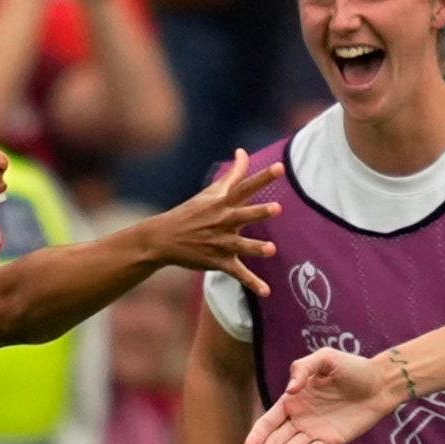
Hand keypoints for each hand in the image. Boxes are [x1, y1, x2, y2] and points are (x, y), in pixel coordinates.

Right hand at [146, 155, 284, 288]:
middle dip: (260, 212)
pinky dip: (252, 284)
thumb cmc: (192, 211)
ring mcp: (221, 242)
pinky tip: (267, 292)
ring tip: (271, 249)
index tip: (280, 168)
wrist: (164, 238)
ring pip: (241, 245)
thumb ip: (233, 173)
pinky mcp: (219, 261)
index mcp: (223, 203)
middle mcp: (224, 221)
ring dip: (255, 248)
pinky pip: (238, 273)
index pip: (246, 186)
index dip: (264, 177)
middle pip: (245, 214)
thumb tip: (243, 151)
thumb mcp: (211, 191)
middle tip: (277, 208)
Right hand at [245, 345, 400, 443]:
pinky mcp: (332, 441)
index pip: (271, 419)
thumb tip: (290, 390)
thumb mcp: (325, 358)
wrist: (381, 382)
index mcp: (294, 400)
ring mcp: (316, 431)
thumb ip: (303, 368)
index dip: (259, 433)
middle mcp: (301, 418)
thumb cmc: (352, 367)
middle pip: (278, 439)